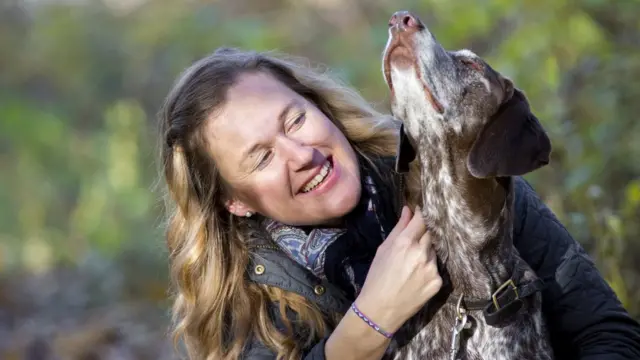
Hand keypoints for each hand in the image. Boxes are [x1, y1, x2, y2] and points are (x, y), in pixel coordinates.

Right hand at [355, 205, 441, 333]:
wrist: (380, 309)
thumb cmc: (376, 278)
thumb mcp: (383, 250)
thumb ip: (398, 228)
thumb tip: (408, 210)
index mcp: (405, 243)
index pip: (421, 220)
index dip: (422, 214)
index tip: (420, 212)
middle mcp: (421, 253)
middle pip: (430, 234)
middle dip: (422, 234)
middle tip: (412, 242)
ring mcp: (432, 268)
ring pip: (433, 251)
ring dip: (426, 252)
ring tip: (411, 264)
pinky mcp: (437, 282)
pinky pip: (435, 268)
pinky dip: (428, 269)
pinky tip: (416, 277)